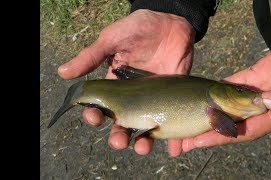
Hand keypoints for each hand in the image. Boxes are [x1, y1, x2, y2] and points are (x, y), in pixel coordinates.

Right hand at [57, 9, 194, 154]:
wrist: (170, 23)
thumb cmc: (138, 28)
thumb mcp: (112, 40)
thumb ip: (91, 56)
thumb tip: (63, 73)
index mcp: (115, 86)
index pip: (101, 107)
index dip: (93, 116)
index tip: (93, 117)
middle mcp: (133, 98)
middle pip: (122, 124)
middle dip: (118, 136)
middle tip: (119, 141)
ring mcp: (153, 100)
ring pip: (145, 128)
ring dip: (142, 142)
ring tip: (142, 147)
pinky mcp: (172, 98)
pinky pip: (172, 120)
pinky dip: (173, 138)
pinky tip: (174, 149)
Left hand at [173, 47, 270, 154]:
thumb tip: (265, 101)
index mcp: (269, 117)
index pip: (240, 132)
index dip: (218, 138)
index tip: (196, 143)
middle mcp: (258, 109)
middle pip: (228, 123)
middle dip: (205, 132)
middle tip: (182, 140)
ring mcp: (253, 93)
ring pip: (226, 105)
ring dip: (207, 113)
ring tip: (186, 121)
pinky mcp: (251, 78)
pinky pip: (230, 85)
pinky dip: (216, 90)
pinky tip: (201, 95)